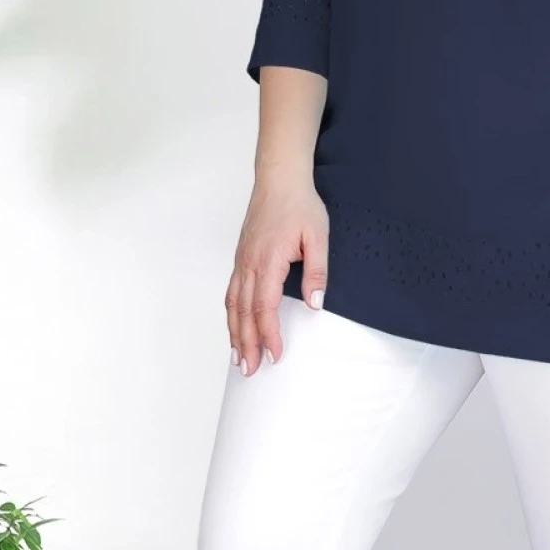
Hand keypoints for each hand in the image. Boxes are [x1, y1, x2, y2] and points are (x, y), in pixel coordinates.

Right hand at [227, 167, 328, 374]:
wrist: (279, 179)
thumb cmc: (299, 205)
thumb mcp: (318, 236)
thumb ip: (317, 271)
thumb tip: (315, 304)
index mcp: (268, 261)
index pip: (265, 308)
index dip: (269, 335)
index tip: (275, 355)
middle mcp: (249, 264)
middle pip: (244, 313)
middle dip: (246, 344)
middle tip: (249, 371)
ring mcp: (242, 261)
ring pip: (233, 305)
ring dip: (234, 333)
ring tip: (237, 358)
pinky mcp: (241, 257)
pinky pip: (231, 292)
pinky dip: (231, 314)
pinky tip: (234, 327)